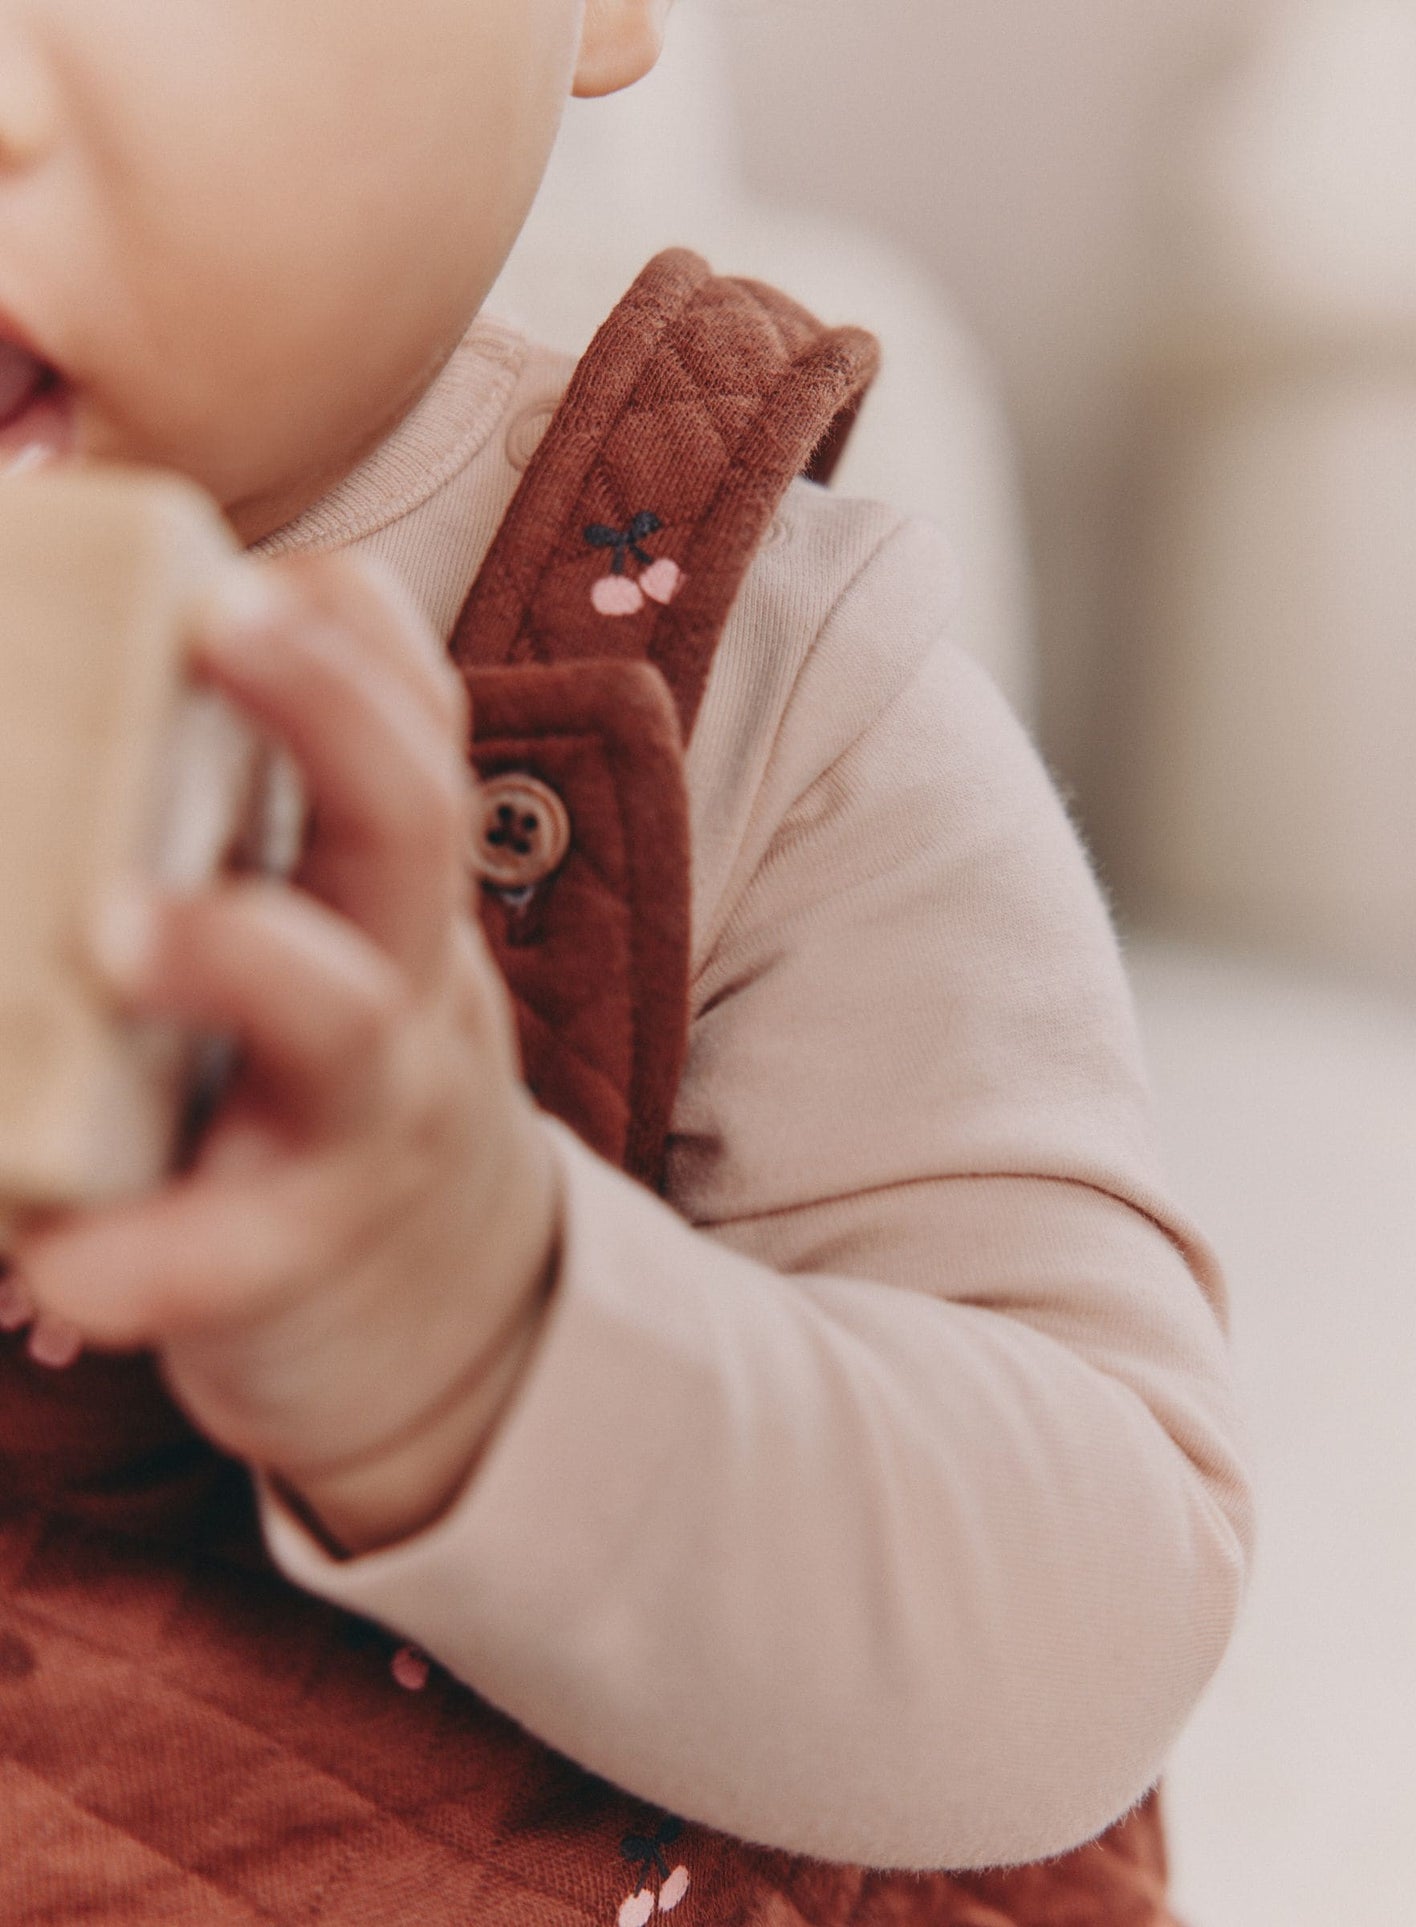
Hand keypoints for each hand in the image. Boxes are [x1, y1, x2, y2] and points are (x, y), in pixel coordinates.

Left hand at [9, 551, 559, 1554]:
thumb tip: (46, 703)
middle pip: (414, 820)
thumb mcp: (332, 940)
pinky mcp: (302, 1254)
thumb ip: (239, 838)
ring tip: (120, 925)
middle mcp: (402, 979)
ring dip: (236, 954)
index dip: (357, 639)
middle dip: (329, 708)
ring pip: (344, 1017)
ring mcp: (366, 1118)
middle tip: (221, 618)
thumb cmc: (329, 1082)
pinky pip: (234, 1250)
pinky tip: (52, 1262)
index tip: (256, 570)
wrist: (446, 1305)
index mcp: (385, 889)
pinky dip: (145, 1252)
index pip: (416, 726)